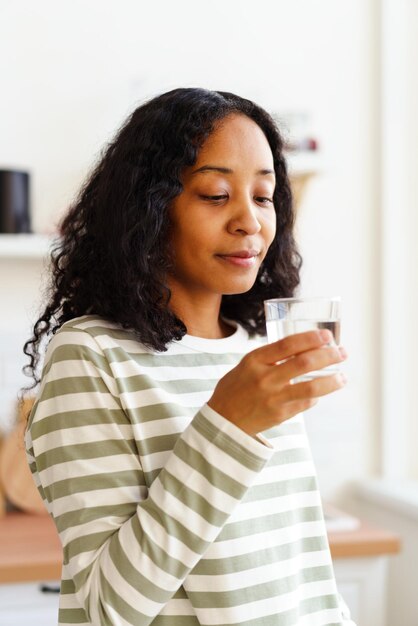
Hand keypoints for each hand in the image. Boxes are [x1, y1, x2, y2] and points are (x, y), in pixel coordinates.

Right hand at [207, 330, 346, 435]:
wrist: (223, 420)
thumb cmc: (236, 388)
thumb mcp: (247, 365)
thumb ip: (271, 357)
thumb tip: (304, 348)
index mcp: (255, 361)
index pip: (288, 345)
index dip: (311, 338)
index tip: (327, 336)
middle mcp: (265, 379)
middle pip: (304, 364)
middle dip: (328, 356)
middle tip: (342, 353)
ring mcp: (274, 398)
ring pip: (311, 388)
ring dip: (331, 381)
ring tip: (342, 376)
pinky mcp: (280, 415)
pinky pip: (305, 404)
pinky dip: (315, 397)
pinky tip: (320, 392)